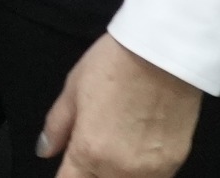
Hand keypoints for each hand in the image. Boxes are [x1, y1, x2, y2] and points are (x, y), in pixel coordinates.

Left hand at [37, 34, 201, 177]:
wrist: (163, 54)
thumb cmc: (116, 64)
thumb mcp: (73, 89)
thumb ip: (57, 126)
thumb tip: (44, 150)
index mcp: (89, 151)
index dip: (66, 175)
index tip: (68, 166)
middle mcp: (120, 168)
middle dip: (90, 173)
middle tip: (92, 149)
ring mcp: (151, 169)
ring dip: (114, 174)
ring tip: (115, 146)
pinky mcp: (175, 162)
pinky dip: (140, 171)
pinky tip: (136, 148)